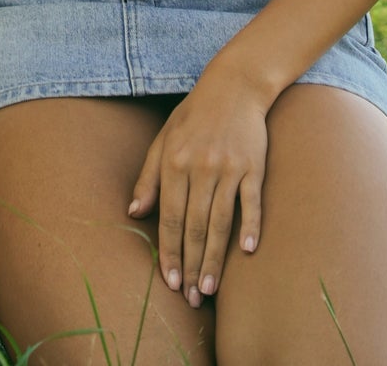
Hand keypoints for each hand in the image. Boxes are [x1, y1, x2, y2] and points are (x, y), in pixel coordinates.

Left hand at [128, 70, 267, 305]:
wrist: (234, 86)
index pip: (168, 218)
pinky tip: (247, 251)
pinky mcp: (253, 166)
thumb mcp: (164, 139)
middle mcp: (200, 167)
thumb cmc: (194, 116)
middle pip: (194, 226)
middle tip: (191, 300)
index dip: (168, 252)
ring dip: (214, 258)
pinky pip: (251, 201)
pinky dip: (251, 226)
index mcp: (175, 162)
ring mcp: (228, 167)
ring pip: (220, 221)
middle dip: (190, 265)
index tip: (169, 283)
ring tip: (209, 289)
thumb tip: (133, 212)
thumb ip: (149, 176)